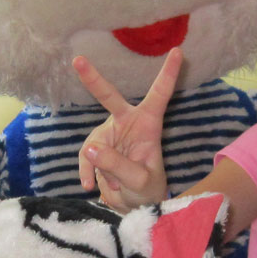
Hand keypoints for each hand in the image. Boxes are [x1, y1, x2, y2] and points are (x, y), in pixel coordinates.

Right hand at [75, 46, 179, 208]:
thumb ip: (118, 165)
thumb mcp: (139, 181)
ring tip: (117, 186)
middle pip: (109, 97)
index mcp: (149, 125)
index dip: (168, 74)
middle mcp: (128, 123)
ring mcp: (109, 134)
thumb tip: (91, 149)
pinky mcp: (95, 148)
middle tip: (78, 60)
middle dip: (93, 79)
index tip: (178, 51)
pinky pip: (84, 156)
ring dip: (103, 168)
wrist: (134, 206)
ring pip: (95, 144)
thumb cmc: (147, 190)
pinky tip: (90, 187)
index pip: (160, 96)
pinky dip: (87, 173)